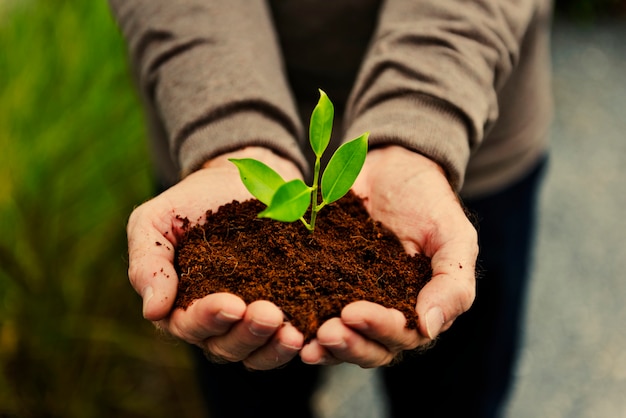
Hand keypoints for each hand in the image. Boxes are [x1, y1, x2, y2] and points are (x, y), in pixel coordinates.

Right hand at [126, 147, 305, 369]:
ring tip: (293, 332)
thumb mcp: (155, 222)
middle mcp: (214, 323)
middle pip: (226, 346)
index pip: (189, 325)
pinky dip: (295, 341)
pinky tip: (309, 332)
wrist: (238, 181)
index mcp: (179, 305)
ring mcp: (248, 320)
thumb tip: (153, 311)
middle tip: (269, 315)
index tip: (232, 303)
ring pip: (257, 352)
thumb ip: (148, 263)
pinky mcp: (281, 310)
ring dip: (273, 346)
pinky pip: (285, 339)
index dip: (209, 318)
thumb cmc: (190, 203)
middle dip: (247, 334)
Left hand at [299, 145, 477, 366]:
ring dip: (324, 345)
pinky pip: (313, 309)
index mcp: (418, 308)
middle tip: (326, 332)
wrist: (392, 167)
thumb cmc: (430, 202)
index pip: (402, 335)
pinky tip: (286, 323)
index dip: (379, 329)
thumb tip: (429, 328)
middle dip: (348, 344)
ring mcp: (353, 299)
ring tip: (303, 340)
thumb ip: (452, 284)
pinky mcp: (325, 283)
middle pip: (369, 347)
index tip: (353, 312)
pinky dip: (301, 321)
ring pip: (341, 338)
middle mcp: (385, 312)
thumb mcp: (454, 236)